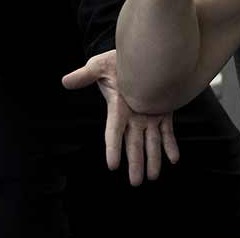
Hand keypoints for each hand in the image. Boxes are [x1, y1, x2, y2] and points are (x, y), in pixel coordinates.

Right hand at [62, 50, 179, 185]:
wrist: (139, 56)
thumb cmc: (115, 62)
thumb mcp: (100, 66)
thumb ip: (86, 75)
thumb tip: (65, 82)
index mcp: (118, 108)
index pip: (113, 132)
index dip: (113, 149)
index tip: (112, 165)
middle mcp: (132, 116)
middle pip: (133, 144)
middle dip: (135, 162)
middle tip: (136, 182)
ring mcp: (147, 116)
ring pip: (151, 142)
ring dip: (153, 159)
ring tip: (153, 177)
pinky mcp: (161, 112)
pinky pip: (167, 132)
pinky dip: (170, 145)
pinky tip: (174, 159)